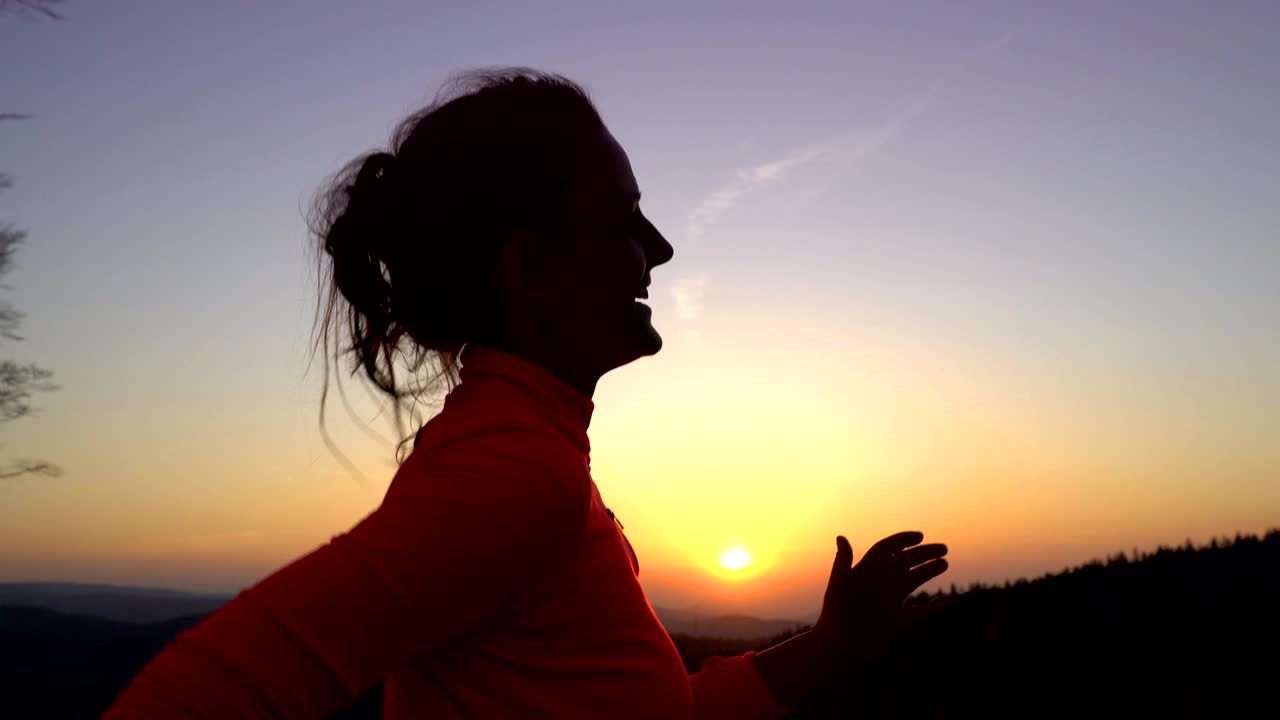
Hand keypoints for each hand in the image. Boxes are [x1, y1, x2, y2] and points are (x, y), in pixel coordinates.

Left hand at [811, 531, 949, 670]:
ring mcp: (889, 602)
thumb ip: (842, 562)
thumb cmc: (833, 617)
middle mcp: (879, 584)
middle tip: (944, 548)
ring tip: (944, 564)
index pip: (886, 549)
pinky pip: (919, 612)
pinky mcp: (896, 622)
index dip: (902, 540)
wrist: (837, 650)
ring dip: (928, 571)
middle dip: (923, 553)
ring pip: (913, 581)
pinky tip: (946, 600)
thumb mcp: (838, 587)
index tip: (920, 537)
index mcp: (865, 572)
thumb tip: (841, 537)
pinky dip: (933, 607)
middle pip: (904, 562)